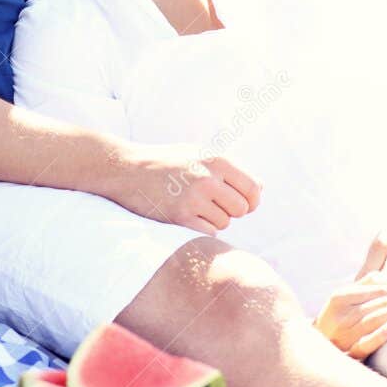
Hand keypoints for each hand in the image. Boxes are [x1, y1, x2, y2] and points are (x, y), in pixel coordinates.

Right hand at [105, 141, 261, 235]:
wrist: (126, 169)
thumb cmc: (165, 162)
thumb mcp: (197, 153)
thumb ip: (228, 169)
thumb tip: (260, 189)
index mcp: (217, 159)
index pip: (253, 189)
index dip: (251, 201)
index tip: (240, 204)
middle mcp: (208, 177)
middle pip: (241, 209)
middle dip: (230, 211)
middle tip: (212, 206)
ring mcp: (194, 197)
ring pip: (224, 222)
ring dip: (213, 220)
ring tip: (192, 207)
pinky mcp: (180, 216)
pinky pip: (208, 232)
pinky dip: (201, 230)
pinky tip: (186, 217)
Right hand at [315, 273, 386, 359]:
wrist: (313, 352)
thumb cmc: (336, 320)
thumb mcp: (344, 298)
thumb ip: (366, 284)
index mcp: (339, 298)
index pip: (374, 288)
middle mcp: (341, 316)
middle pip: (380, 302)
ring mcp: (345, 336)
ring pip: (376, 319)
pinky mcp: (350, 354)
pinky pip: (365, 344)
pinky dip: (379, 334)